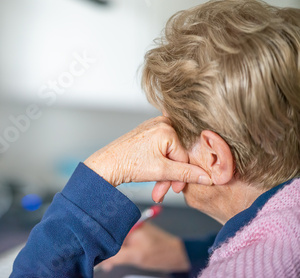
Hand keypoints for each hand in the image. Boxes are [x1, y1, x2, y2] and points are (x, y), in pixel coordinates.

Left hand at [84, 116, 211, 200]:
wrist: (106, 164)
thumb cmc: (128, 164)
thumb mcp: (162, 172)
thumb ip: (187, 174)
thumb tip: (208, 177)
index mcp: (167, 128)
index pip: (185, 156)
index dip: (181, 176)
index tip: (175, 190)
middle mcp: (162, 122)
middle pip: (177, 155)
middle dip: (170, 177)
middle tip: (162, 192)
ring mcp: (153, 126)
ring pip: (169, 154)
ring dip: (164, 173)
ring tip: (155, 188)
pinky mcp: (147, 132)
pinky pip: (161, 150)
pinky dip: (158, 164)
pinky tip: (151, 174)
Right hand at [98, 223, 189, 272]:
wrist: (178, 256)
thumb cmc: (161, 253)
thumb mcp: (136, 256)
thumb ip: (117, 256)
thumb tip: (101, 260)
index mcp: (129, 225)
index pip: (108, 234)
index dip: (100, 244)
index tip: (94, 254)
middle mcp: (130, 226)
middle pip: (111, 238)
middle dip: (105, 251)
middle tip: (100, 263)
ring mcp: (133, 232)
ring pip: (116, 243)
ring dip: (111, 254)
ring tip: (107, 264)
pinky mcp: (136, 239)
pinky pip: (122, 245)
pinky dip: (118, 254)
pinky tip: (114, 261)